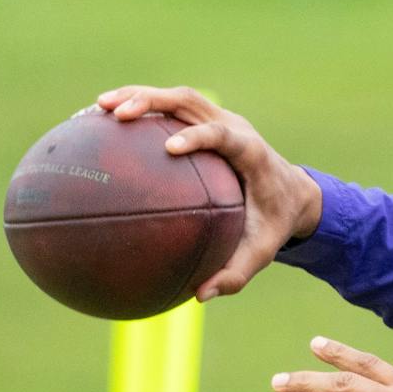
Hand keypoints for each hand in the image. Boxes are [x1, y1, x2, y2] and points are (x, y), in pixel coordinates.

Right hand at [94, 84, 322, 300]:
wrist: (294, 194)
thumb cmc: (275, 224)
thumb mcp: (262, 252)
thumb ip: (235, 274)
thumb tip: (201, 295)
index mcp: (251, 154)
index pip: (223, 136)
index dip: (198, 136)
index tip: (171, 147)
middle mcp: (235, 127)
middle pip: (191, 102)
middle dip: (153, 101)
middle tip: (116, 113)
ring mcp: (220, 119)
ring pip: (178, 98)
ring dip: (138, 96)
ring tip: (98, 107)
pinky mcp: (208, 121)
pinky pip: (172, 108)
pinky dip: (140, 107)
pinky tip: (102, 120)